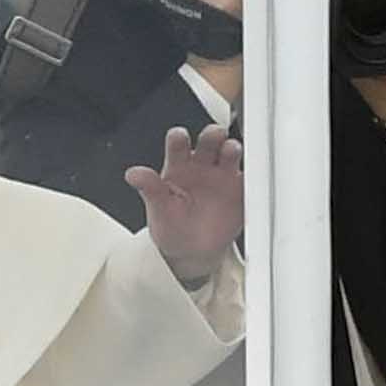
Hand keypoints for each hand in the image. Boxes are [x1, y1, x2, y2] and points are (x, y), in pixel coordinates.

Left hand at [129, 124, 245, 281]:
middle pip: (209, 140)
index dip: (179, 137)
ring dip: (232, 150)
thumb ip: (149, 188)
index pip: (178, 143)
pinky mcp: (241, 191)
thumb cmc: (172, 224)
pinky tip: (251, 174)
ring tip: (231, 152)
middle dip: (212, 135)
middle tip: (214, 135)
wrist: (192, 251)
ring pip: (231, 154)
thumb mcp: (158, 208)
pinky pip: (250, 179)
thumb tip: (133, 174)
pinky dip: (253, 174)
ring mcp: (223, 176)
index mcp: (179, 165)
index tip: (179, 137)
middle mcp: (202, 165)